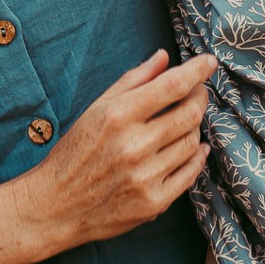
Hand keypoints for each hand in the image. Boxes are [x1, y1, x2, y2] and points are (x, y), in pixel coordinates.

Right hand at [17, 49, 215, 249]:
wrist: (55, 206)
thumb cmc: (75, 151)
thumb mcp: (96, 108)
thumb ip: (133, 80)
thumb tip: (164, 57)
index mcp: (118, 116)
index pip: (172, 86)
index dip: (197, 71)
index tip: (209, 62)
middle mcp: (134, 146)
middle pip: (190, 113)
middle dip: (200, 97)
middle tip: (197, 92)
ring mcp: (145, 177)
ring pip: (192, 141)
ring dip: (194, 127)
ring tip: (184, 122)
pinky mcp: (153, 203)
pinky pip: (190, 174)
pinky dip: (197, 156)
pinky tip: (193, 147)